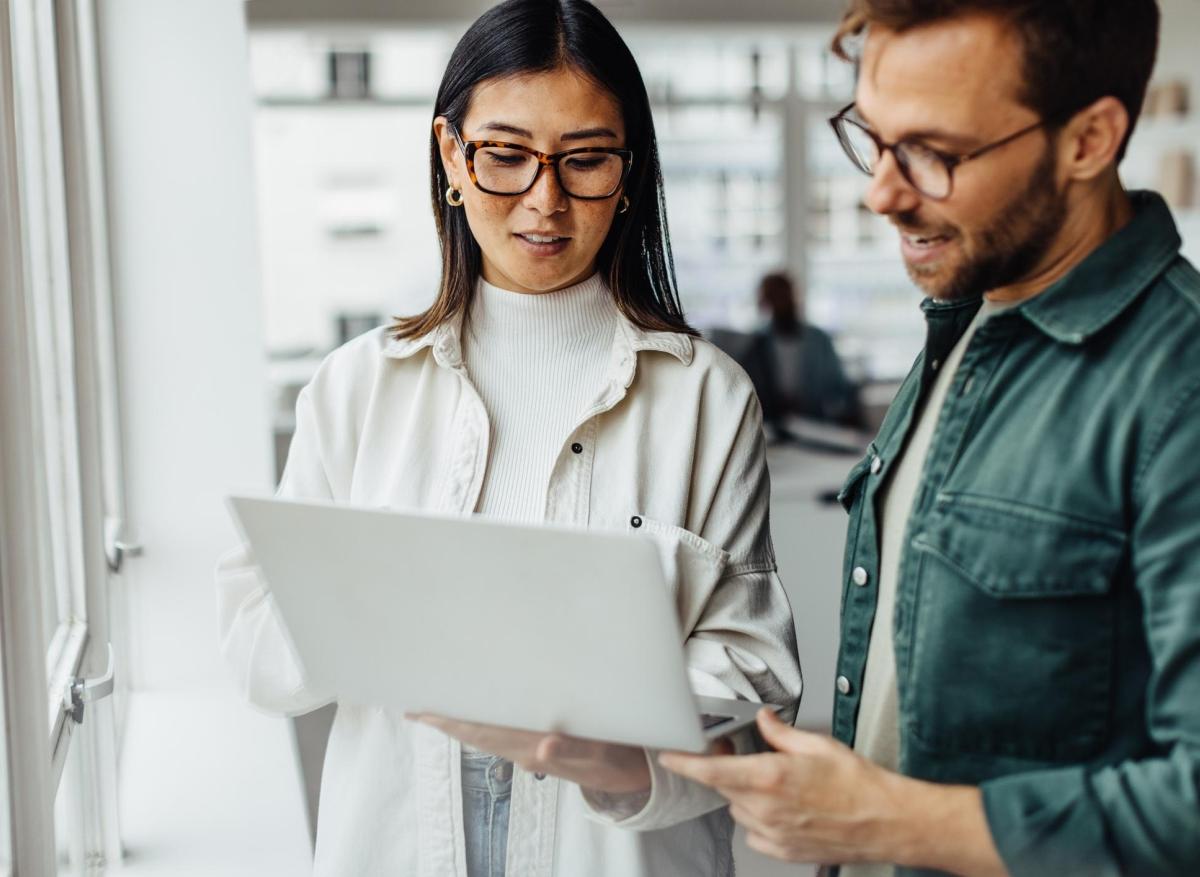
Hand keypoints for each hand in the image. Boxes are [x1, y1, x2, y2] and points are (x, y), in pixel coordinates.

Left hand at [409, 713, 650, 794]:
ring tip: (437, 705)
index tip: (422, 710)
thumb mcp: (600, 754)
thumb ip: (572, 750)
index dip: (451, 721)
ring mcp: (529, 749)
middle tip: (415, 703)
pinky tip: (477, 712)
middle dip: (445, 719)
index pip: (482, 731)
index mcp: (532, 746)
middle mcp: (524, 749)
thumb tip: (544, 746)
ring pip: (485, 734)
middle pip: (475, 733)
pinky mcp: (539, 746)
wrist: (633, 777)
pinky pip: (502, 732)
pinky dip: (483, 721)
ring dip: (460, 720)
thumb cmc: (616, 758)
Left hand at [658, 708, 1007, 875]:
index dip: (685, 763)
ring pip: (738, 808)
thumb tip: (764, 720)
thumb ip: (781, 733)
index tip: (669, 756)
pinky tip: (784, 807)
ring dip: (746, 794)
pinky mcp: (783, 850)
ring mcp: (774, 833)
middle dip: (729, 770)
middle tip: (749, 757)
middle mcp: (767, 808)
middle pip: (724, 786)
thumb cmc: (860, 785)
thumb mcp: (818, 745)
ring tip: (779, 784)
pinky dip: (759, 818)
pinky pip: (754, 831)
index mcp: (771, 778)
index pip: (712, 771)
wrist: (887, 821)